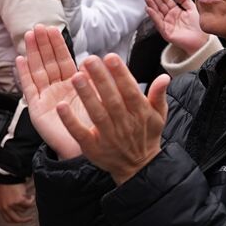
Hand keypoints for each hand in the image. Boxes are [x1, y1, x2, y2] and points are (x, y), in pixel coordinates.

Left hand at [0, 182, 34, 223]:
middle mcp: (6, 208)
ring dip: (28, 203)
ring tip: (29, 197)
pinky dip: (31, 200)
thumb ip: (9, 206)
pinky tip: (31, 196)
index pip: (8, 219)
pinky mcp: (19, 200)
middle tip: (30, 218)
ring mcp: (13, 205)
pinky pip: (29, 204)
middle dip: (25, 220)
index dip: (16, 221)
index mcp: (2, 208)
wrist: (8, 177)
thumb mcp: (5, 198)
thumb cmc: (7, 186)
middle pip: (17, 219)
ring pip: (24, 209)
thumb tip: (18, 211)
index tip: (22, 220)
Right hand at [16, 25, 89, 159]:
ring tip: (28, 36)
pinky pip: (29, 88)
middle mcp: (57, 88)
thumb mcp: (97, 97)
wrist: (85, 148)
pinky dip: (24, 74)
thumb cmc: (93, 124)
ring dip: (32, 53)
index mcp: (72, 84)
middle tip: (38, 27)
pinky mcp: (37, 108)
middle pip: (48, 61)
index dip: (57, 45)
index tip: (52, 29)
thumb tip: (98, 59)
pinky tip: (20, 59)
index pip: (63, 60)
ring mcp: (45, 97)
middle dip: (43, 44)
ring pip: (37, 70)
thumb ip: (95, 79)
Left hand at [58, 54, 169, 184]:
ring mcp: (108, 137)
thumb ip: (159, 95)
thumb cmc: (147, 136)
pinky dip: (70, 121)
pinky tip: (61, 107)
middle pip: (111, 99)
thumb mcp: (159, 116)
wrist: (138, 168)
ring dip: (86, 95)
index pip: (130, 91)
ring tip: (76, 76)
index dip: (120, 74)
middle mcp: (124, 124)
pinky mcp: (93, 148)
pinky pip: (80, 133)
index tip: (110, 57)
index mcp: (140, 113)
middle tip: (89, 60)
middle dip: (100, 79)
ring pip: (96, 114)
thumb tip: (164, 77)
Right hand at [144, 0, 207, 55]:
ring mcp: (167, 25)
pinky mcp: (166, 32)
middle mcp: (170, 18)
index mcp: (176, 11)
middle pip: (160, 6)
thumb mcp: (192, 8)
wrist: (202, 40)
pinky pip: (158, 23)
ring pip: (157, 14)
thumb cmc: (199, 26)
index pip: (167, 1)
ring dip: (151, 6)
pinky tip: (149, 10)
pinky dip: (153, 16)